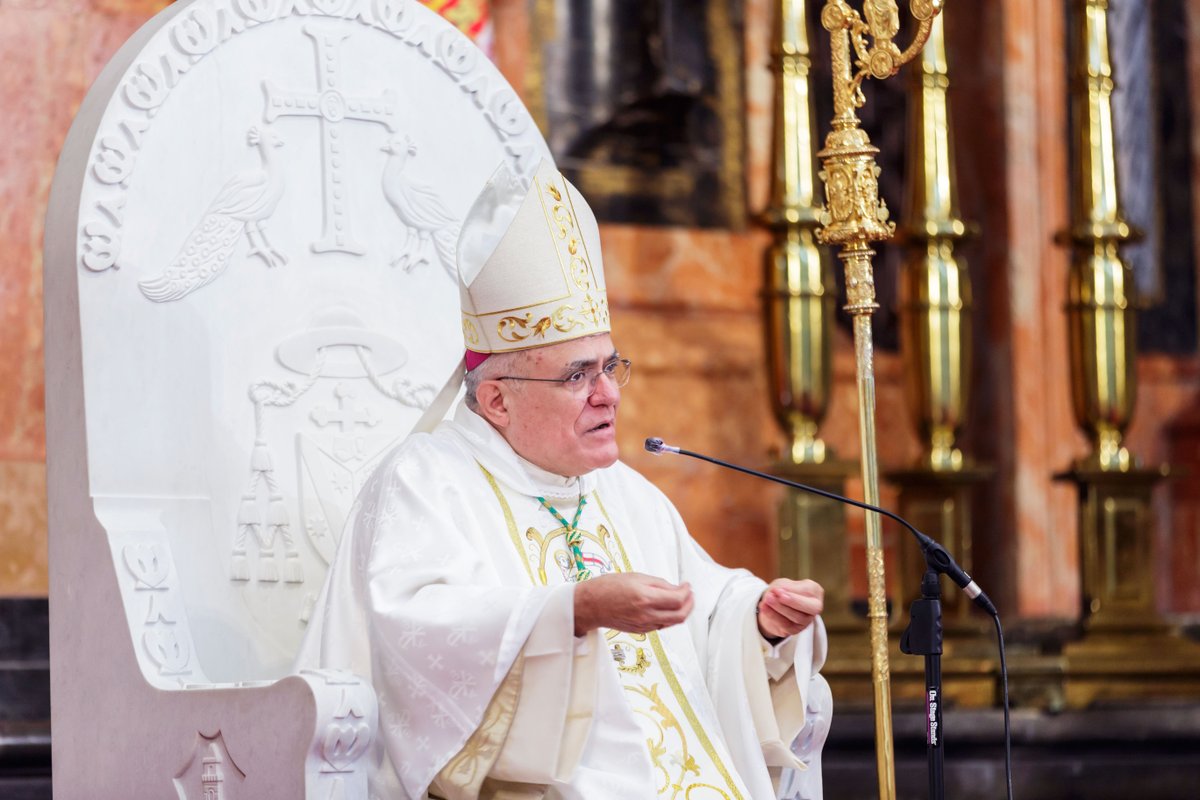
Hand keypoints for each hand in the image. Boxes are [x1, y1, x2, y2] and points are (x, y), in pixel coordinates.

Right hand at [573, 572, 693, 635]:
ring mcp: (644, 625)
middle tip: (690, 594)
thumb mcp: (636, 577)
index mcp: (645, 598)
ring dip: (681, 611)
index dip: (687, 592)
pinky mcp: (641, 631)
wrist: (590, 605)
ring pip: (672, 622)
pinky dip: (669, 617)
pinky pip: (661, 625)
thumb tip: (675, 588)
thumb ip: (658, 584)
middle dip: (690, 604)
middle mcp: (646, 615)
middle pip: (680, 616)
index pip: (677, 600)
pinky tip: (666, 607)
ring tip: (681, 600)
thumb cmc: (608, 587)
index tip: (687, 585)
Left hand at [757, 578, 823, 640]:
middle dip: (794, 602)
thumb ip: (784, 588)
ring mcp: (806, 621)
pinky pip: (786, 625)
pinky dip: (774, 616)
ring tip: (767, 600)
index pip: (810, 592)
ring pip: (797, 617)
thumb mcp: (783, 584)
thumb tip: (777, 593)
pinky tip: (764, 608)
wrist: (774, 605)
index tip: (777, 590)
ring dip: (780, 608)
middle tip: (778, 596)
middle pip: (811, 608)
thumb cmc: (782, 590)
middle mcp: (814, 607)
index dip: (794, 592)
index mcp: (815, 592)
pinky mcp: (795, 630)